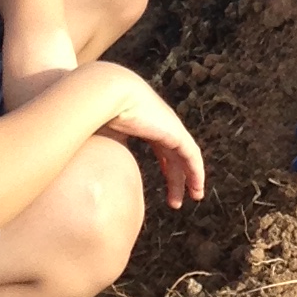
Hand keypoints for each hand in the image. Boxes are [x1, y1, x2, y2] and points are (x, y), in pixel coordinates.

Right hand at [95, 72, 205, 210]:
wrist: (107, 96)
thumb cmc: (98, 114)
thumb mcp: (104, 139)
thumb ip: (109, 154)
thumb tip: (101, 173)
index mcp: (145, 123)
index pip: (162, 146)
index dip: (166, 164)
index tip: (166, 180)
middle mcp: (160, 124)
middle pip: (174, 155)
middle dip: (177, 177)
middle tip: (176, 200)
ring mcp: (170, 127)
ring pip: (186, 157)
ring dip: (190, 178)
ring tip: (194, 196)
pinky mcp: (176, 133)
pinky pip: (192, 156)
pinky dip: (196, 172)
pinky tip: (197, 187)